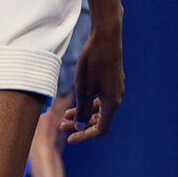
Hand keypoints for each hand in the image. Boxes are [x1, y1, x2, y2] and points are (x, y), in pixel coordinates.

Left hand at [62, 21, 122, 143]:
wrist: (105, 37)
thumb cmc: (93, 63)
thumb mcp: (83, 89)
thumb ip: (82, 110)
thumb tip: (81, 126)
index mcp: (112, 104)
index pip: (100, 129)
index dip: (84, 136)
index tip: (69, 139)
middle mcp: (116, 98)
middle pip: (99, 120)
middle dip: (81, 125)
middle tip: (61, 125)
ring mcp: (115, 88)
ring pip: (98, 108)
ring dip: (82, 113)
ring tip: (65, 114)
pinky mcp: (111, 80)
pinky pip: (100, 98)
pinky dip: (88, 102)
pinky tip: (76, 99)